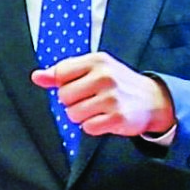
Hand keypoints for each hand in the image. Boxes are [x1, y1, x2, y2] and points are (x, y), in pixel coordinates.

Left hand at [31, 51, 174, 138]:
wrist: (153, 99)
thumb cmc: (117, 84)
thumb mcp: (93, 70)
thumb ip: (63, 73)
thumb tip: (37, 77)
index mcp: (97, 60)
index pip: (60, 73)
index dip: (64, 84)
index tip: (79, 85)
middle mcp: (105, 76)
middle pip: (63, 96)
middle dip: (73, 102)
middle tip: (91, 99)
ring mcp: (112, 97)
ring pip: (73, 114)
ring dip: (82, 116)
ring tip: (98, 109)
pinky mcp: (118, 117)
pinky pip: (88, 128)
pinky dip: (93, 126)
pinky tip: (106, 118)